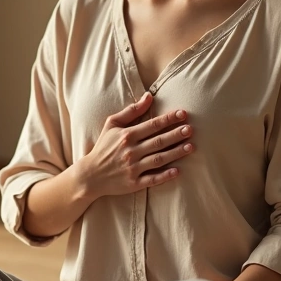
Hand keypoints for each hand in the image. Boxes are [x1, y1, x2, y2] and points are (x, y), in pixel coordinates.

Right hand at [77, 92, 193, 198]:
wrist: (90, 175)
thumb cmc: (103, 147)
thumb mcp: (112, 124)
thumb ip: (131, 111)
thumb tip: (149, 96)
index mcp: (126, 135)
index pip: (152, 125)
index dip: (169, 119)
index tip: (183, 114)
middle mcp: (131, 151)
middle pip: (158, 141)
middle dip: (176, 134)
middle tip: (190, 129)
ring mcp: (133, 168)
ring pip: (158, 159)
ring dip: (176, 153)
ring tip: (191, 147)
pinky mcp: (134, 183)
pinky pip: (152, 179)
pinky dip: (165, 176)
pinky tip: (178, 171)